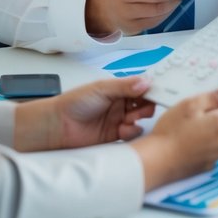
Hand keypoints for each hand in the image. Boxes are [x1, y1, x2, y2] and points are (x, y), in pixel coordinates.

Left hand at [13, 76, 155, 151]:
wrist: (57, 126)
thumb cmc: (74, 103)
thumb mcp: (101, 89)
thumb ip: (125, 86)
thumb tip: (147, 82)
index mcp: (118, 89)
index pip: (141, 87)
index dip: (151, 88)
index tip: (161, 89)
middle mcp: (121, 104)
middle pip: (144, 103)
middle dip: (148, 103)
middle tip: (147, 105)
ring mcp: (118, 120)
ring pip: (140, 118)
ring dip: (139, 117)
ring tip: (132, 117)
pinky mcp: (115, 136)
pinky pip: (131, 133)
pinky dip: (132, 131)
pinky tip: (126, 128)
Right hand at [129, 79, 217, 189]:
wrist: (155, 162)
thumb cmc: (170, 133)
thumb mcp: (191, 105)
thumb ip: (214, 96)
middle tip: (201, 99)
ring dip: (211, 121)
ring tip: (188, 120)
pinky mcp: (209, 162)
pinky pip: (212, 142)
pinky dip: (205, 135)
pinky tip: (188, 135)